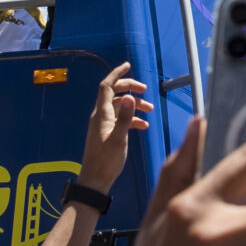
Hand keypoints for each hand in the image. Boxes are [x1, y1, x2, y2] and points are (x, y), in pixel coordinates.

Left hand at [79, 63, 151, 188]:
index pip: (106, 86)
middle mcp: (101, 116)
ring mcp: (104, 125)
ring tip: (150, 110)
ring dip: (134, 105)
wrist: (96, 180)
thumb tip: (128, 96)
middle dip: (129, 88)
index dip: (116, 74)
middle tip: (144, 90)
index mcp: (101, 114)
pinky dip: (132, 119)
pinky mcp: (108, 133)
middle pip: (114, 93)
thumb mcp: (119, 138)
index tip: (127, 65)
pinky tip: (143, 126)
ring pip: (120, 107)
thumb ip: (125, 117)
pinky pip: (121, 120)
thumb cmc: (106, 161)